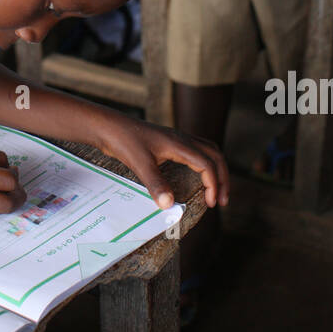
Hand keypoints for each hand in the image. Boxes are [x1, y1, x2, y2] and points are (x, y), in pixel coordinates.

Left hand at [97, 113, 229, 210]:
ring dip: (216, 169)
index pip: (207, 163)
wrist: (109, 126)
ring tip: (216, 190)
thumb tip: (169, 206)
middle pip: (214, 155)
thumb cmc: (123, 141)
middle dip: (223, 177)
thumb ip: (155, 184)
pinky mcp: (169, 142)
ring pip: (207, 150)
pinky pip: (196, 150)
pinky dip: (204, 164)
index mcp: (179, 144)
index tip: (211, 203)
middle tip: (223, 201)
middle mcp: (182, 139)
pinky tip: (196, 177)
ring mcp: (176, 139)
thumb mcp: (139, 163)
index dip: (214, 184)